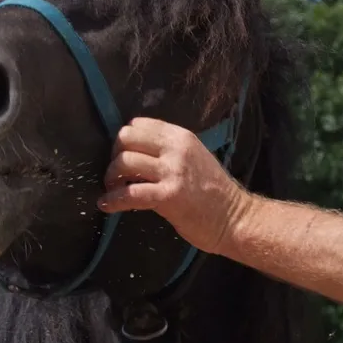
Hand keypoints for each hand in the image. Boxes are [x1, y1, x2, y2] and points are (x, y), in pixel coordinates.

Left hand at [97, 117, 251, 253]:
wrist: (235, 218)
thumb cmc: (214, 193)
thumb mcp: (194, 159)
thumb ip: (169, 152)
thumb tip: (136, 153)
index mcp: (181, 137)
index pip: (138, 124)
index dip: (124, 140)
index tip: (124, 156)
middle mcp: (176, 149)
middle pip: (126, 138)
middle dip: (114, 156)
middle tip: (116, 174)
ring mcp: (173, 172)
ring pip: (124, 163)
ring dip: (111, 178)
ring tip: (112, 190)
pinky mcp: (168, 196)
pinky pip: (130, 193)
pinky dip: (113, 200)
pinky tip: (107, 206)